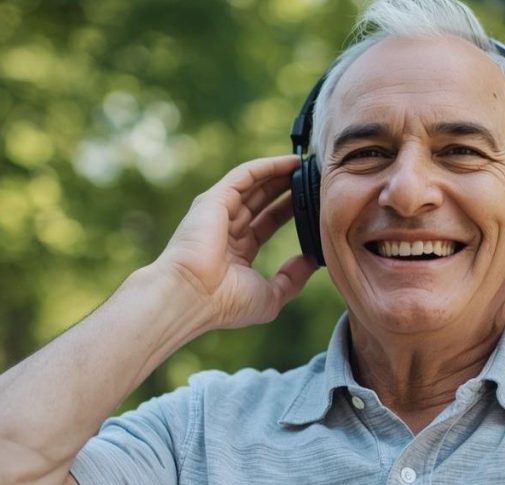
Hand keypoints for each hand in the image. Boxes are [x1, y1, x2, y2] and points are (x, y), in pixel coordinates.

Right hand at [152, 155, 316, 329]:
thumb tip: (310, 261)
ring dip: (280, 173)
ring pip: (254, 184)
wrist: (192, 296)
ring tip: (307, 164)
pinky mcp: (214, 199)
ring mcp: (218, 212)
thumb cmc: (226, 303)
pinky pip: (244, 175)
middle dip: (285, 188)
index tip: (311, 202)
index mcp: (236, 252)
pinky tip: (290, 161)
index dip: (288, 210)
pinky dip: (268, 166)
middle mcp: (225, 229)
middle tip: (312, 177)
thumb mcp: (270, 296)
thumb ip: (292, 279)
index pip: (266, 224)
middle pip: (261, 200)